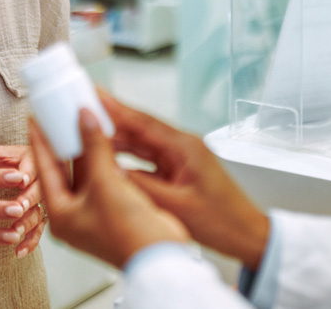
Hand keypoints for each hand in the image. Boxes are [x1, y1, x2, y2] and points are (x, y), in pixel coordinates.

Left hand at [0, 122, 45, 258]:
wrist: (32, 173)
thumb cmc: (13, 161)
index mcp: (33, 161)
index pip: (32, 166)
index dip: (26, 172)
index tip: (20, 179)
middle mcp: (41, 182)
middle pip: (38, 191)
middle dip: (28, 200)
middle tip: (18, 208)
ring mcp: (42, 202)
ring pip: (38, 213)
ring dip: (28, 223)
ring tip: (16, 233)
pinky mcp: (40, 217)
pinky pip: (38, 231)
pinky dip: (30, 241)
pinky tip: (19, 251)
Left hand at [31, 109, 189, 268]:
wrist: (159, 257)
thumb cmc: (127, 233)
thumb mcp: (106, 184)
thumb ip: (95, 148)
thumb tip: (85, 118)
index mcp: (61, 213)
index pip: (45, 169)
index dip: (40, 141)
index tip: (35, 118)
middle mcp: (74, 213)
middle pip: (64, 170)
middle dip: (63, 142)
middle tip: (58, 115)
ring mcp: (94, 212)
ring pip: (85, 172)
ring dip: (85, 148)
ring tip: (81, 120)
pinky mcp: (113, 208)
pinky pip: (103, 177)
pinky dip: (103, 158)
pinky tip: (104, 139)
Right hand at [101, 92, 270, 269]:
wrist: (246, 235)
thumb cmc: (222, 221)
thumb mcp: (175, 205)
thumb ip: (141, 186)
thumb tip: (111, 172)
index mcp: (185, 148)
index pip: (143, 122)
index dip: (115, 108)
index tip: (94, 95)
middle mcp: (183, 147)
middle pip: (140, 128)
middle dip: (111, 119)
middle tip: (84, 109)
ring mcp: (181, 158)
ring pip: (142, 144)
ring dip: (118, 138)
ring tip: (89, 130)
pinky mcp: (179, 170)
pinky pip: (148, 159)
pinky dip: (129, 157)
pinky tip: (110, 157)